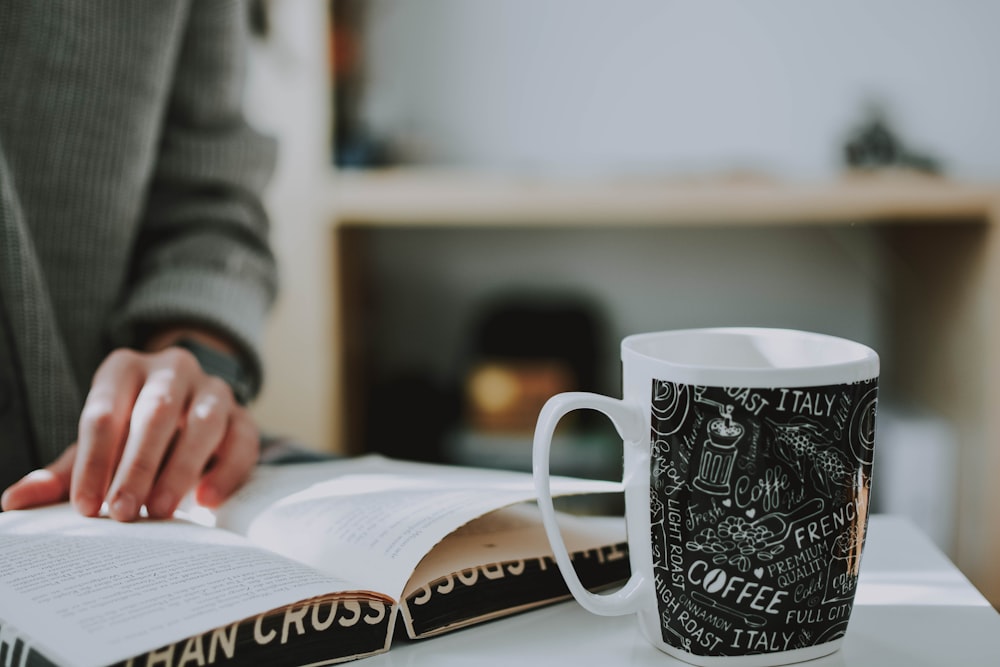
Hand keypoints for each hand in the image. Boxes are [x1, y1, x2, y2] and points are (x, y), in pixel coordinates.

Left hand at [1, 343, 258, 520]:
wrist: (187, 407)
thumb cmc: (130, 432)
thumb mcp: (96, 444)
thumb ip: (62, 473)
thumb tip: (13, 503)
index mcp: (124, 369)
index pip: (104, 412)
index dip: (93, 461)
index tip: (84, 506)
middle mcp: (172, 370)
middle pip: (155, 413)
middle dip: (137, 466)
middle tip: (122, 513)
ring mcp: (214, 390)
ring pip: (203, 424)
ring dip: (181, 469)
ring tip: (160, 511)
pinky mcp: (244, 416)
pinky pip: (243, 441)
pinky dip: (226, 471)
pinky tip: (207, 501)